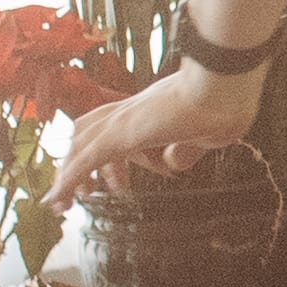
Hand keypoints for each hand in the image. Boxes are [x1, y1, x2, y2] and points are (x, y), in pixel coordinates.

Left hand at [56, 64, 265, 198]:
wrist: (225, 82)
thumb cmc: (226, 103)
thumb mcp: (206, 136)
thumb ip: (186, 150)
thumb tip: (172, 163)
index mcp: (149, 108)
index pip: (113, 125)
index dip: (104, 149)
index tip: (113, 180)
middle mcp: (130, 110)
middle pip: (87, 132)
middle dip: (78, 161)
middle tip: (82, 194)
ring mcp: (124, 120)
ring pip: (81, 146)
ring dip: (68, 174)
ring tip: (60, 203)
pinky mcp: (122, 134)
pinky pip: (86, 160)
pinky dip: (69, 180)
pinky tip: (60, 199)